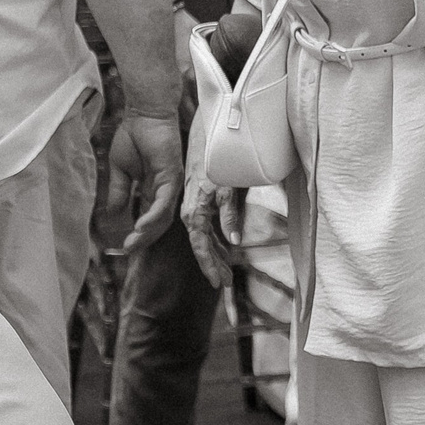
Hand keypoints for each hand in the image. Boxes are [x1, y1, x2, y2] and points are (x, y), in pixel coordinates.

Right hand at [105, 113, 184, 258]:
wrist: (143, 113)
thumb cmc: (134, 135)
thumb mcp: (120, 170)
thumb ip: (119, 192)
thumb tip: (112, 213)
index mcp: (152, 188)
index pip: (149, 218)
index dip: (139, 234)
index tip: (124, 245)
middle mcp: (164, 189)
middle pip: (158, 222)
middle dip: (143, 239)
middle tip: (128, 250)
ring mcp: (170, 183)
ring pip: (163, 216)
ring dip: (148, 232)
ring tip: (132, 242)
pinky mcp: (172, 175)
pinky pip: (163, 202)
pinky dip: (152, 216)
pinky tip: (140, 226)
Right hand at [181, 171, 240, 294]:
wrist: (204, 141)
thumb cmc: (214, 163)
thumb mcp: (226, 189)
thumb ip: (229, 215)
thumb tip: (235, 241)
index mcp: (194, 214)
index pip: (201, 247)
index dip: (209, 265)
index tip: (218, 282)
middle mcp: (190, 215)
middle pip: (203, 247)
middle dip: (214, 266)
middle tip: (227, 282)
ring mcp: (194, 211)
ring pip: (204, 240)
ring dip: (216, 256)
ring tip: (227, 273)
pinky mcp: (199, 206)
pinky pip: (206, 230)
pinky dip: (215, 242)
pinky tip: (223, 250)